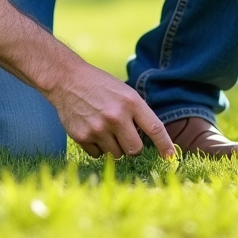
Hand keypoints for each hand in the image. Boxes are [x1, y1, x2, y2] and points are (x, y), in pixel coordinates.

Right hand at [44, 61, 175, 158]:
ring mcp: (98, 128)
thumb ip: (137, 114)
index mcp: (130, 102)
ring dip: (114, 147)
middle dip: (132, 147)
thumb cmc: (99, 86)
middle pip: (135, 150)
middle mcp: (116, 116)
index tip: (171, 157)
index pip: (155, 129)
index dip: (165, 145)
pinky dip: (97, 148)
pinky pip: (98, 155)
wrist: (66, 80)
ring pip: (116, 155)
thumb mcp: (124, 92)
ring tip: (104, 130)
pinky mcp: (83, 137)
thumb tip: (151, 141)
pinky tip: (92, 131)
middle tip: (124, 136)